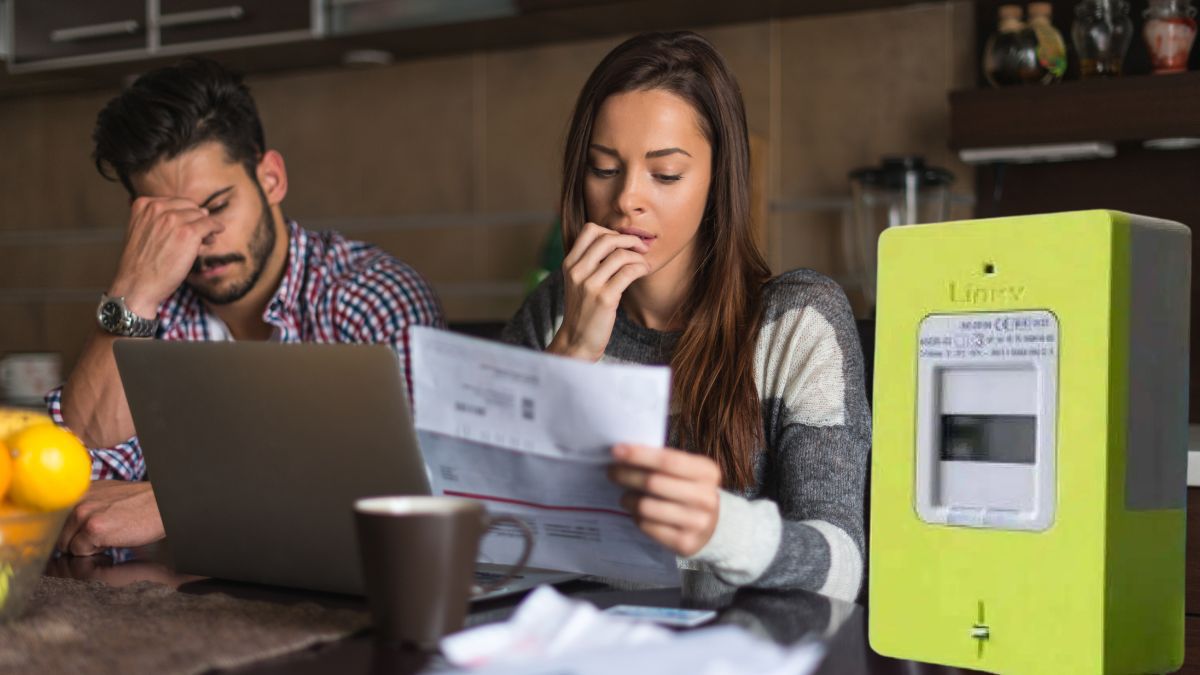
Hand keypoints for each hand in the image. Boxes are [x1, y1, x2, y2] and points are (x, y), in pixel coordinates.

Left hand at [56, 480, 164, 555]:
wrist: (162, 506)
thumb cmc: (139, 504)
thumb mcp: (107, 496)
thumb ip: (84, 505)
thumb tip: (63, 528)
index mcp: (79, 490)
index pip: (53, 519)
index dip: (63, 532)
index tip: (74, 537)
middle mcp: (77, 498)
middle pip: (58, 535)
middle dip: (75, 541)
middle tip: (100, 537)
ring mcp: (83, 512)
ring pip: (66, 545)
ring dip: (84, 548)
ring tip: (108, 537)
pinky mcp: (93, 528)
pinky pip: (80, 552)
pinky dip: (94, 553)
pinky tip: (113, 540)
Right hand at [108, 197, 224, 316]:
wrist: (137, 285)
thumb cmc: (141, 264)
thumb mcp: (142, 231)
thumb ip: (161, 220)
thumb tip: (202, 211)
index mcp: (143, 205)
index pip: (174, 202)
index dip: (184, 214)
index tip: (187, 226)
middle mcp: (157, 208)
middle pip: (189, 206)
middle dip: (195, 219)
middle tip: (200, 234)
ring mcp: (173, 219)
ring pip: (200, 215)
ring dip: (205, 227)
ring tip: (205, 239)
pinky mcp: (188, 232)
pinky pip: (210, 224)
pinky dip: (216, 227)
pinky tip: (217, 231)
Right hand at [548, 222, 649, 360]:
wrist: (577, 341)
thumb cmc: (584, 311)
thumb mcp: (578, 283)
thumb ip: (590, 263)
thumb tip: (617, 242)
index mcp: (569, 264)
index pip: (590, 230)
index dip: (611, 231)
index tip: (623, 243)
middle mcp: (577, 271)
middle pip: (607, 238)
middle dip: (630, 240)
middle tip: (641, 248)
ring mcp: (590, 285)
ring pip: (620, 255)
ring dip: (639, 256)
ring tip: (644, 264)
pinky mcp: (605, 299)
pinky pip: (628, 272)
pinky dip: (641, 268)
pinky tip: (644, 272)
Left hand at [608, 443, 720, 556]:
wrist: (712, 526)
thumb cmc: (689, 490)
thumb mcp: (687, 471)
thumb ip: (663, 462)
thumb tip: (623, 453)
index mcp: (707, 472)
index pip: (668, 460)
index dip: (639, 455)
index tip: (616, 450)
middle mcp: (706, 497)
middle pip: (654, 482)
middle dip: (627, 475)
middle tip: (611, 472)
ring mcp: (697, 522)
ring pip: (647, 507)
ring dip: (628, 499)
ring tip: (624, 496)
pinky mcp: (685, 543)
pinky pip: (648, 526)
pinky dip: (637, 518)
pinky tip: (637, 513)